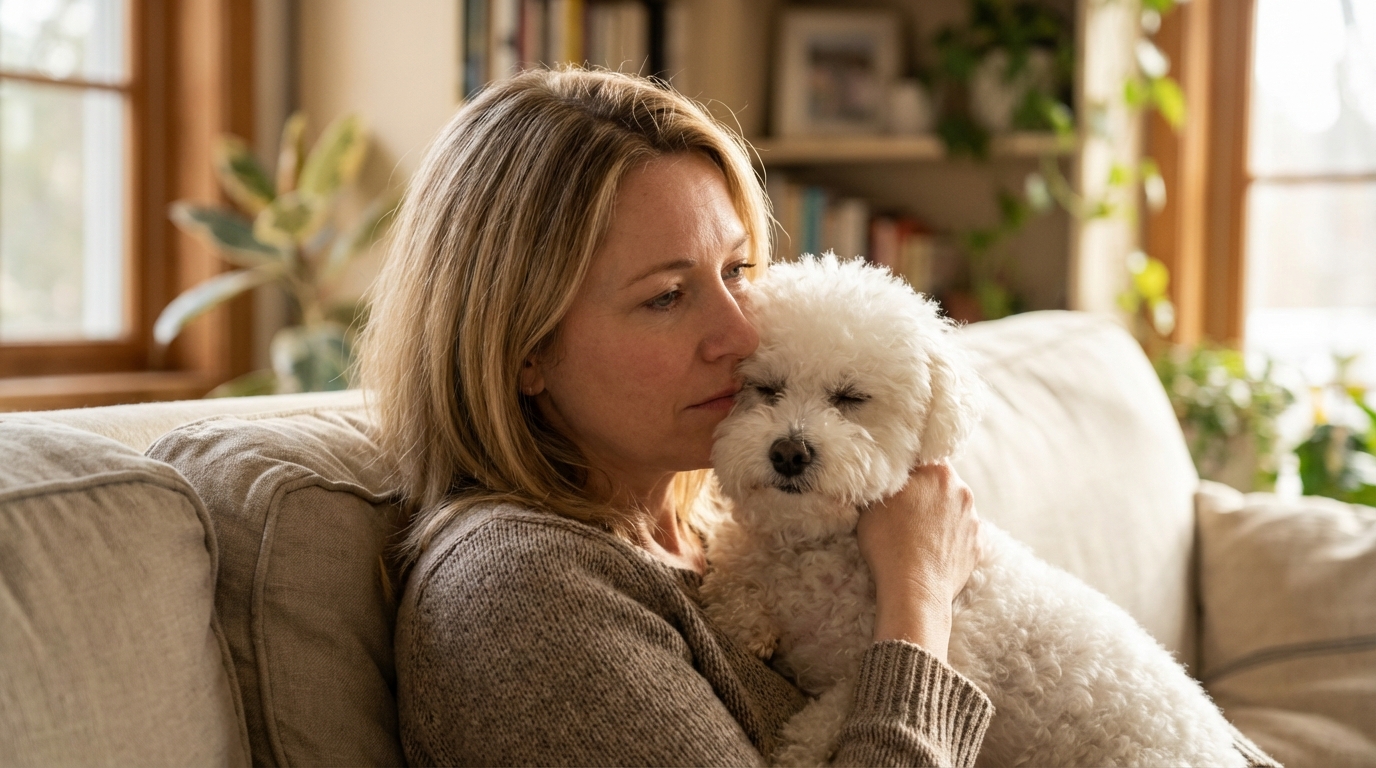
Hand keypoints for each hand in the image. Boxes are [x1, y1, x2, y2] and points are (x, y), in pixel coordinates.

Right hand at [857, 462, 981, 661]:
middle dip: (924, 493)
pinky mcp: (978, 546)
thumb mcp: (873, 502)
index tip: (895, 483)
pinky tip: (929, 551)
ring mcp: (973, 520)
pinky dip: (947, 540)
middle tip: (902, 511)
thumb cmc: (889, 543)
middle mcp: (962, 491)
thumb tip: (885, 473)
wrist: (915, 590)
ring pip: (952, 510)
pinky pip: (960, 535)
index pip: (923, 459)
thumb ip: (885, 481)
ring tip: (915, 536)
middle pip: (940, 484)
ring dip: (937, 517)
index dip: (907, 470)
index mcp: (938, 472)